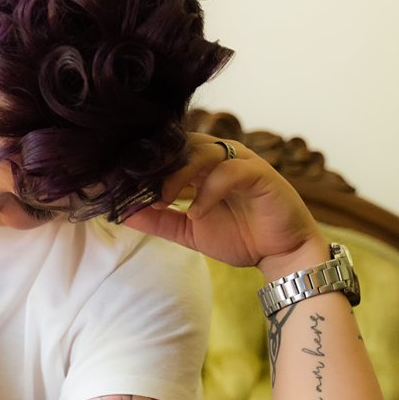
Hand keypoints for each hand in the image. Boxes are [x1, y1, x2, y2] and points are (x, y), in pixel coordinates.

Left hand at [122, 134, 326, 277]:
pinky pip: (230, 173)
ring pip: (204, 152)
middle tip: (136, 188)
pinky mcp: (260, 175)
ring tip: (164, 200)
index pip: (168, 152)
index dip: (143, 163)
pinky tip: (198, 212)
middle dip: (156, 164)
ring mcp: (241, 163)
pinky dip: (209, 192)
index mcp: (202, 166)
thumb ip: (157, 219)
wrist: (280, 254)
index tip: (117, 180)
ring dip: (179, 175)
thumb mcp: (188, 230)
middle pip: (181, 145)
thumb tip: (120, 213)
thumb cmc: (240, 236)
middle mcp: (220, 157)